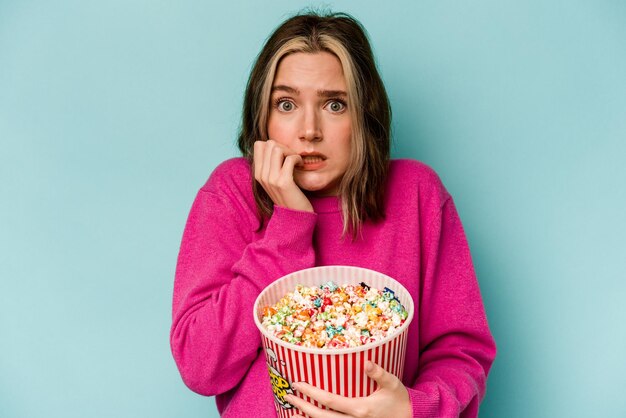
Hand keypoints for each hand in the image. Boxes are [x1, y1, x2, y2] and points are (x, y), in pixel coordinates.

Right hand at [253, 140, 312, 212]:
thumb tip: (274, 145)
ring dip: (291, 151)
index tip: (284, 155)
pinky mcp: (283, 182)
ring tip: (296, 161)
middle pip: (269, 144)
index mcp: (258, 173)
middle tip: (292, 157)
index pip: (259, 145)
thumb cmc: (288, 195)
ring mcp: (271, 179)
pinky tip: (301, 166)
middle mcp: (262, 175)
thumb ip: (271, 164)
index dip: (274, 145)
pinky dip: (298, 159)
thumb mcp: (275, 179)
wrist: (294, 217)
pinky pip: (290, 159)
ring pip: (277, 149)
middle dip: (284, 146)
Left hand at [284, 361, 411, 417]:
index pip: (329, 401)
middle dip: (302, 407)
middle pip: (321, 417)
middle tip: (287, 396)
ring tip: (290, 412)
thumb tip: (366, 362)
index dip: (311, 393)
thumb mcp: (392, 384)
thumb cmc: (399, 400)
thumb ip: (379, 373)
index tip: (297, 384)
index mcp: (360, 409)